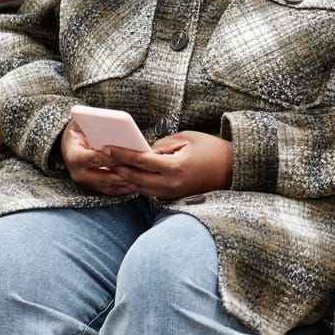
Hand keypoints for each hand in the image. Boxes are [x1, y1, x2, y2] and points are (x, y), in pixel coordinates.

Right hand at [59, 119, 137, 196]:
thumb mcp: (82, 123)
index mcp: (73, 156)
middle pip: (104, 177)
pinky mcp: (95, 188)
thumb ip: (94, 124)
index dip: (107, 158)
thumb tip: (114, 123)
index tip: (122, 155)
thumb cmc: (80, 130)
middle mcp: (78, 174)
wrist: (71, 144)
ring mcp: (87, 183)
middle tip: (140, 167)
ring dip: (128, 181)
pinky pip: (113, 191)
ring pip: (111, 186)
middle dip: (123, 172)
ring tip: (144, 174)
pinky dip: (126, 187)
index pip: (91, 159)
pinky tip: (140, 180)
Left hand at [105, 131, 233, 199]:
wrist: (232, 170)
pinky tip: (127, 174)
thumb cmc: (211, 149)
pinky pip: (149, 190)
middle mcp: (171, 185)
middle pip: (135, 178)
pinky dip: (137, 182)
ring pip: (139, 187)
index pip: (141, 161)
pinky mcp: (173, 196)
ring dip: (124, 177)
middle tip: (102, 157)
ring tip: (109, 166)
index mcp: (175, 168)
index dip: (122, 154)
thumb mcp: (187, 138)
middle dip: (117, 167)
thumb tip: (143, 150)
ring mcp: (171, 193)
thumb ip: (162, 144)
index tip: (107, 147)